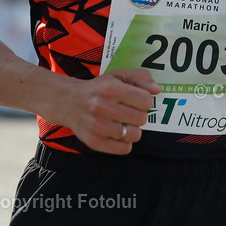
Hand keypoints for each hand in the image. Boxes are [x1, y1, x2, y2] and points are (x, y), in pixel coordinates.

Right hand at [44, 68, 161, 154]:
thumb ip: (140, 77)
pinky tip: (118, 133)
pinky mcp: (94, 142)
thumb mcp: (118, 75)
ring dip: (133, 130)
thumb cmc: (99, 88)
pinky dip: (125, 142)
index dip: (145, 100)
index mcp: (110, 88)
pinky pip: (124, 149)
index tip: (137, 100)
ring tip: (124, 123)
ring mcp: (97, 126)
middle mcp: (102, 107)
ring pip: (134, 135)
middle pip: (141, 118)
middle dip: (139, 115)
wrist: (69, 102)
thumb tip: (157, 90)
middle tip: (130, 111)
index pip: (146, 100)